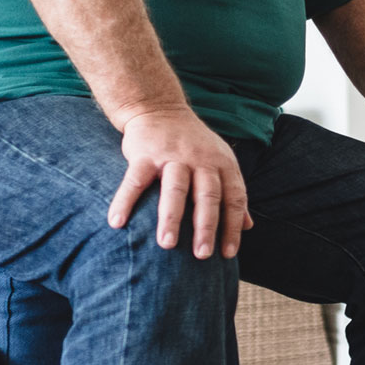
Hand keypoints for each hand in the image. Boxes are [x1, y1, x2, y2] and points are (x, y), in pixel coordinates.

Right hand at [109, 109, 250, 259]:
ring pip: (175, 190)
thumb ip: (232, 194)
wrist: (161, 108)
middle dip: (206, 227)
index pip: (233, 198)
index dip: (232, 226)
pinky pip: (134, 181)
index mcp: (223, 164)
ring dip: (171, 218)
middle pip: (208, 196)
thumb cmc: (194, 145)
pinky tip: (117, 223)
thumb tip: (247, 226)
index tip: (229, 254)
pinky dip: (125, 201)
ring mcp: (173, 157)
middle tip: (203, 256)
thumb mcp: (220, 163)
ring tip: (167, 245)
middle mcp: (201, 160)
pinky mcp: (145, 154)